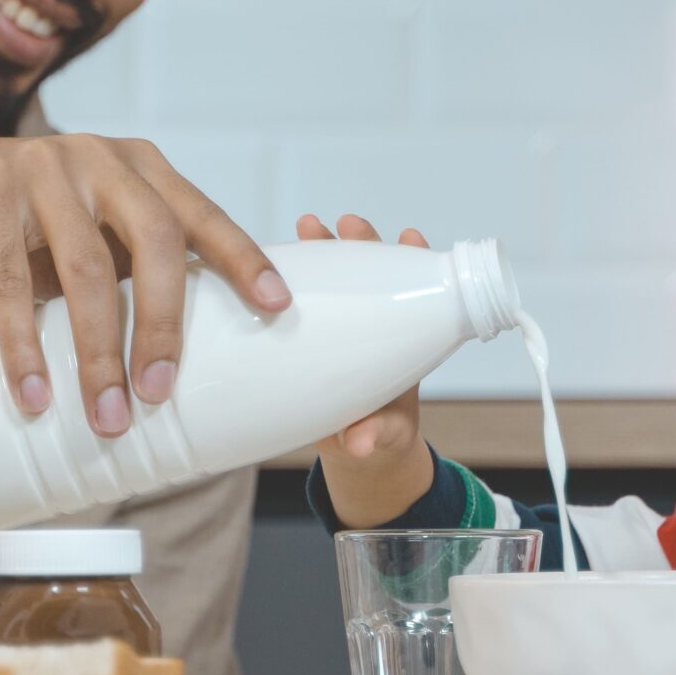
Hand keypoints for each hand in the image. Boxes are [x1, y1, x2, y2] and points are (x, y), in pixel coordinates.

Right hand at [0, 133, 288, 432]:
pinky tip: (34, 394)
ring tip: (107, 416)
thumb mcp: (87, 232)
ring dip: (98, 353)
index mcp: (139, 168)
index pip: (202, 215)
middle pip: (154, 242)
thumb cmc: (22, 224)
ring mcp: (41, 168)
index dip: (242, 258)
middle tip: (160, 393)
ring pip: (85, 270)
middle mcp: (99, 159)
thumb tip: (185, 360)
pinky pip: (8, 280)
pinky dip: (24, 346)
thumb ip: (129, 264)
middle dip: (164, 325)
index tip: (277, 307)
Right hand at [297, 213, 435, 523]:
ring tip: (308, 226)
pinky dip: (282, 276)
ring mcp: (337, 321)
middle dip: (361, 242)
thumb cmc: (381, 432)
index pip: (413, 286)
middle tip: (348, 226)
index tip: (410, 236)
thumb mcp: (383, 434)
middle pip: (370, 271)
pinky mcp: (306, 331)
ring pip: (331, 276)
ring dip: (321, 248)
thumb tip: (362, 443)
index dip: (414, 259)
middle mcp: (372, 321)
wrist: (357, 448)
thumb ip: (376, 435)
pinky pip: (295, 298)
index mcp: (402, 337)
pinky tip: (261, 260)